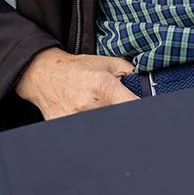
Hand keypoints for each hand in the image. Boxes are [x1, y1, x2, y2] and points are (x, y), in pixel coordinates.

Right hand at [14, 47, 136, 119]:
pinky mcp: (63, 127)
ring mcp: (74, 118)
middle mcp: (89, 105)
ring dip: (106, 121)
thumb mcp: (110, 63)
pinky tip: (87, 115)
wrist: (44, 74)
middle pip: (118, 119)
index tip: (147, 112)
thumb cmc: (78, 68)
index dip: (142, 110)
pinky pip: (84, 131)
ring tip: (99, 109)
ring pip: (102, 127)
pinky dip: (90, 126)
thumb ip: (132, 74)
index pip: (132, 105)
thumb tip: (149, 86)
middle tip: (117, 106)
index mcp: (104, 86)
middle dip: (123, 115)